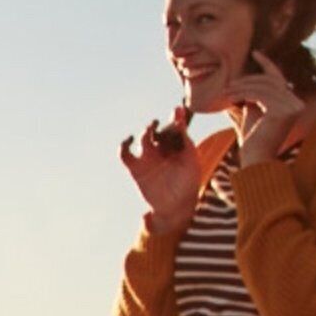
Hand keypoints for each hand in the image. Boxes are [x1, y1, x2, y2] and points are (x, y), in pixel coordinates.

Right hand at [118, 108, 199, 230]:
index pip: (175, 127)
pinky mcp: (136, 169)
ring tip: (151, 129)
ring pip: (143, 138)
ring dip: (147, 131)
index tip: (179, 109)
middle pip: (159, 130)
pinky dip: (124, 146)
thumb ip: (186, 142)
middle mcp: (162, 150)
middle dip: (161, 125)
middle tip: (166, 124)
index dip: (176, 117)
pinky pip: (125, 154)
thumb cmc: (188, 184)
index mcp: (177, 146)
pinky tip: (130, 139)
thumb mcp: (191, 161)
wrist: (176, 206)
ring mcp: (148, 158)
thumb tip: (180, 124)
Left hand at [225, 51, 309, 164]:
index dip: (267, 63)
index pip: (279, 78)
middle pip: (270, 81)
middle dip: (247, 80)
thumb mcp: (252, 112)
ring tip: (226, 93)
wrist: (255, 160)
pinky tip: (232, 97)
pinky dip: (244, 94)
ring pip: (264, 86)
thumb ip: (252, 96)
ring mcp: (293, 108)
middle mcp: (297, 104)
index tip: (254, 52)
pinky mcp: (284, 112)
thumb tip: (240, 79)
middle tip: (228, 84)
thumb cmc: (253, 140)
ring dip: (242, 87)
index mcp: (293, 104)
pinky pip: (260, 94)